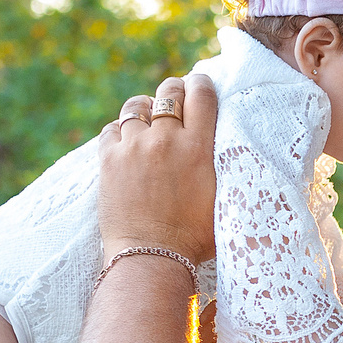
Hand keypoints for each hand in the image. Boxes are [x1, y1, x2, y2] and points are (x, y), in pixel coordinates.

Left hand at [97, 74, 218, 264]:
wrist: (152, 258)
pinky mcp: (109, 160)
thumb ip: (223, 166)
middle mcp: (166, 139)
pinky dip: (120, 132)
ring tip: (148, 124)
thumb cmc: (195, 239)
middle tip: (174, 104)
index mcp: (198, 147)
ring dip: (144, 111)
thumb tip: (233, 147)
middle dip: (173, 93)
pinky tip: (127, 145)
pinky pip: (111, 128)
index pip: (201, 93)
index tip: (199, 86)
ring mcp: (134, 147)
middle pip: (168, 91)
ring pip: (136, 106)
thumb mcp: (223, 198)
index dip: (200, 84)